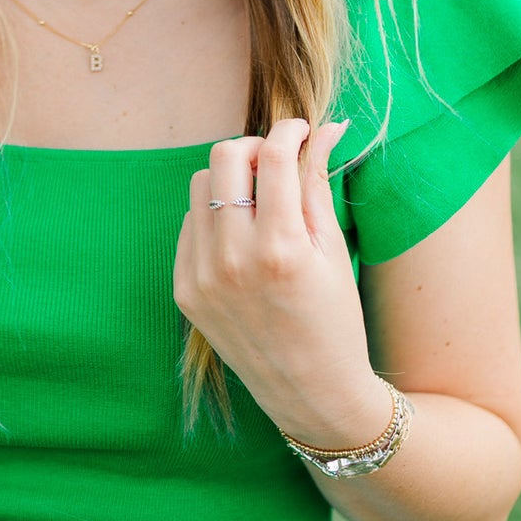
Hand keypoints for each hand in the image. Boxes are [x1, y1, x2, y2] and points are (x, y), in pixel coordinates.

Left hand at [173, 117, 389, 449]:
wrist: (311, 393)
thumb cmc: (336, 322)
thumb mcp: (334, 251)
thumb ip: (317, 184)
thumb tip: (325, 127)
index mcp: (280, 248)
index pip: (274, 157)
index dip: (290, 131)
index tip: (301, 130)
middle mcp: (233, 259)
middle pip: (225, 157)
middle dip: (255, 148)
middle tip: (277, 162)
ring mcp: (201, 276)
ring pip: (201, 184)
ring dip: (230, 179)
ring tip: (260, 199)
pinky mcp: (184, 291)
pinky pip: (189, 224)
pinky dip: (215, 216)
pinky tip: (242, 234)